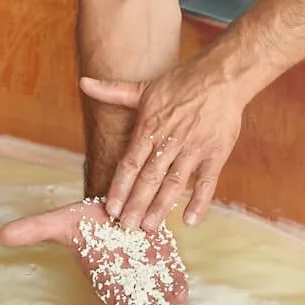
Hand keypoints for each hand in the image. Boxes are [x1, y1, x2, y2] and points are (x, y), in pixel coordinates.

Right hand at [0, 200, 188, 304]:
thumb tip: (1, 234)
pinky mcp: (164, 260)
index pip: (114, 298)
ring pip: (158, 294)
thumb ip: (36, 229)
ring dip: (166, 301)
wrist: (113, 202)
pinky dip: (178, 284)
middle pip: (140, 302)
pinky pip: (172, 278)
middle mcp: (126, 279)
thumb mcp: (61, 221)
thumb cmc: (86, 219)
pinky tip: (182, 290)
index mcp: (104, 276)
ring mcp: (146, 271)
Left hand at [88, 58, 248, 230]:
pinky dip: (200, 201)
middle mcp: (170, 140)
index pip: (130, 162)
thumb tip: (83, 82)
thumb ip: (113, 92)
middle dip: (137, 203)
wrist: (221, 77)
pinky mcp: (217, 153)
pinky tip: (190, 220)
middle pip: (150, 177)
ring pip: (175, 182)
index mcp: (150, 127)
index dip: (120, 186)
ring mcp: (194, 147)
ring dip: (162, 206)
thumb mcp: (144, 88)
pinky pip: (208, 182)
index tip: (110, 208)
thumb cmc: (181, 83)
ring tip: (150, 227)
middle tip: (126, 227)